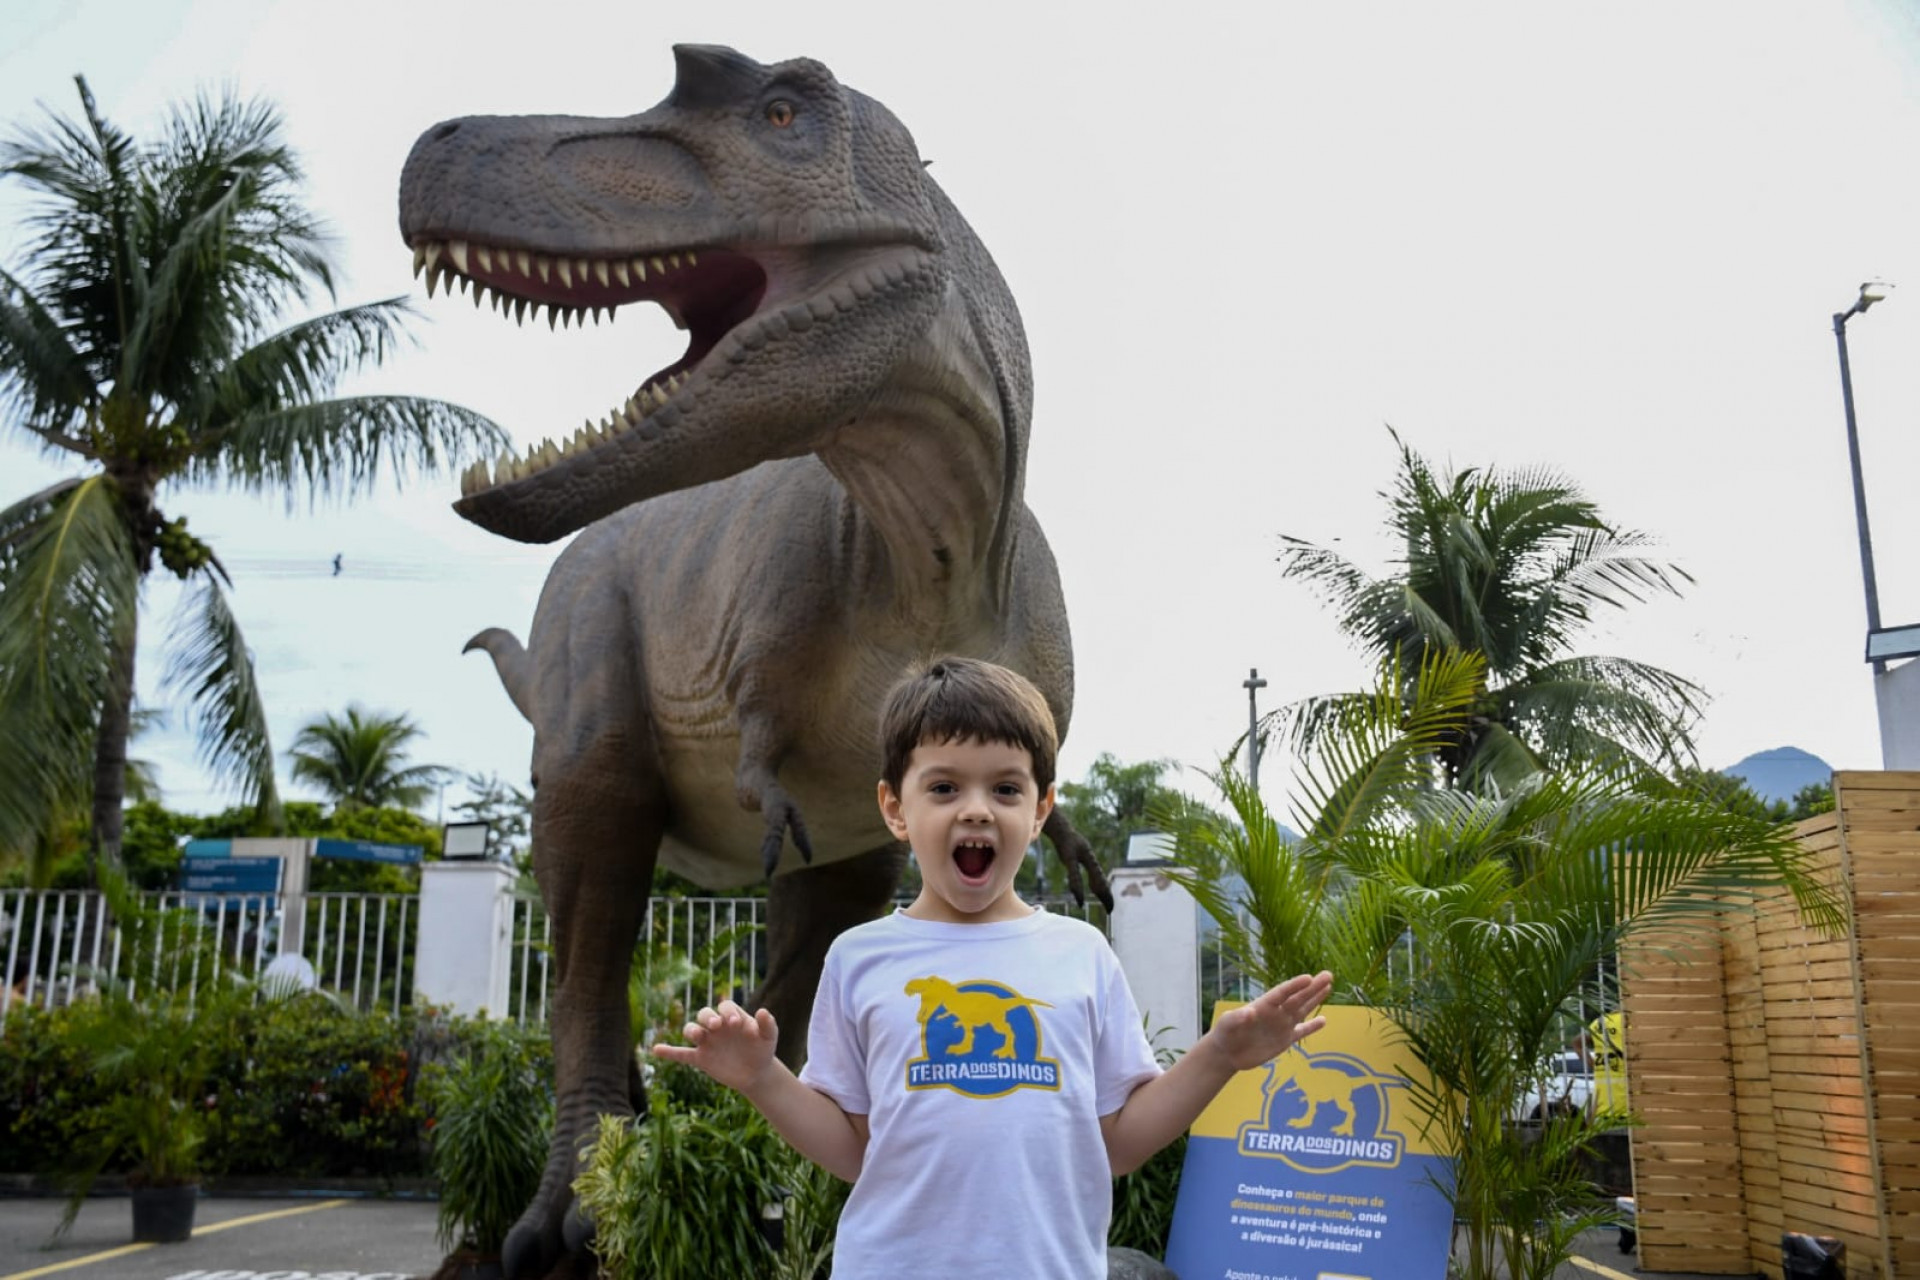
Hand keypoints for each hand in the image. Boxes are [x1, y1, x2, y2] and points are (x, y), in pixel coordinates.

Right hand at [650, 998, 780, 1094]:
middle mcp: (716, 1027)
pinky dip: (669, 1052)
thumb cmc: (762, 1049)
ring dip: (692, 1030)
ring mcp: (707, 1042)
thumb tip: (762, 1011)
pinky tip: (656, 1049)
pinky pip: (681, 1054)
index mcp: (732, 1017)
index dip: (728, 1012)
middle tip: (716, 1026)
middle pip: (704, 1014)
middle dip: (707, 1017)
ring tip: (698, 1036)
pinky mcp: (701, 1058)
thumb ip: (768, 1024)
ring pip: (691, 1030)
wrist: (756, 1073)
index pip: (725, 1007)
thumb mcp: (769, 1037)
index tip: (736, 1024)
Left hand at [1205, 971, 1332, 1071]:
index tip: (1309, 978)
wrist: (1227, 1052)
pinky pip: (1301, 1031)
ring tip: (1328, 986)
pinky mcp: (1284, 1040)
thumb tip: (1249, 1011)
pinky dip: (1312, 1027)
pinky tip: (1324, 1020)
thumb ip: (1237, 1017)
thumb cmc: (1225, 1033)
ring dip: (1315, 999)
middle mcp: (1276, 1012)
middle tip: (1328, 975)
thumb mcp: (1227, 1024)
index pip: (1282, 993)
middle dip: (1312, 987)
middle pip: (1297, 997)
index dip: (1295, 985)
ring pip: (1302, 1010)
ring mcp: (1282, 1025)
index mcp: (1263, 1005)